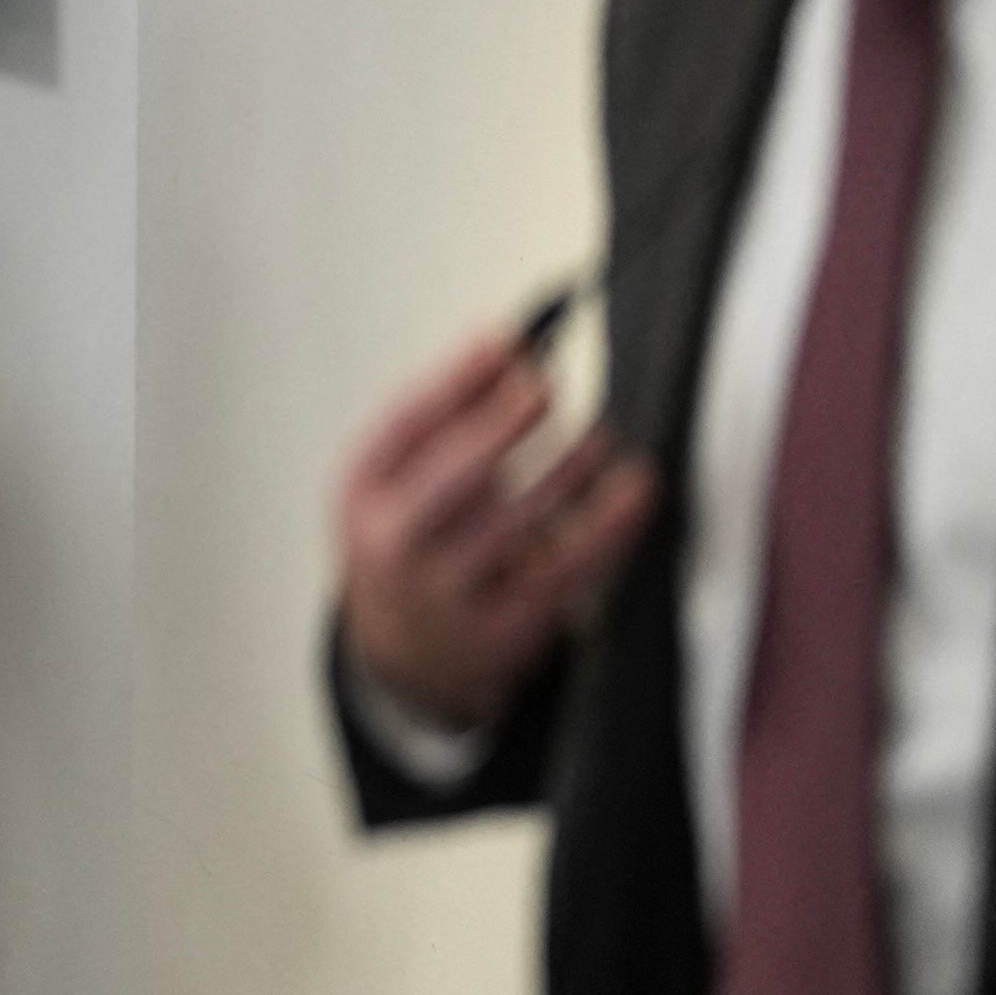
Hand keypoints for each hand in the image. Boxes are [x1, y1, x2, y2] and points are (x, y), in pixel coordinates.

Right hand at [338, 324, 654, 730]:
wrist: (408, 652)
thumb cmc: (416, 541)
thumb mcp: (401, 481)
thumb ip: (446, 418)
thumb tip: (505, 346)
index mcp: (362, 494)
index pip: (405, 425)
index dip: (457, 381)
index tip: (506, 342)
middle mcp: (393, 545)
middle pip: (455, 475)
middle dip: (501, 426)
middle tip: (544, 389)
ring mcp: (445, 593)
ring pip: (517, 521)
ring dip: (565, 470)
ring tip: (599, 436)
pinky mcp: (503, 628)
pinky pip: (566, 568)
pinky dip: (607, 525)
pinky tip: (633, 491)